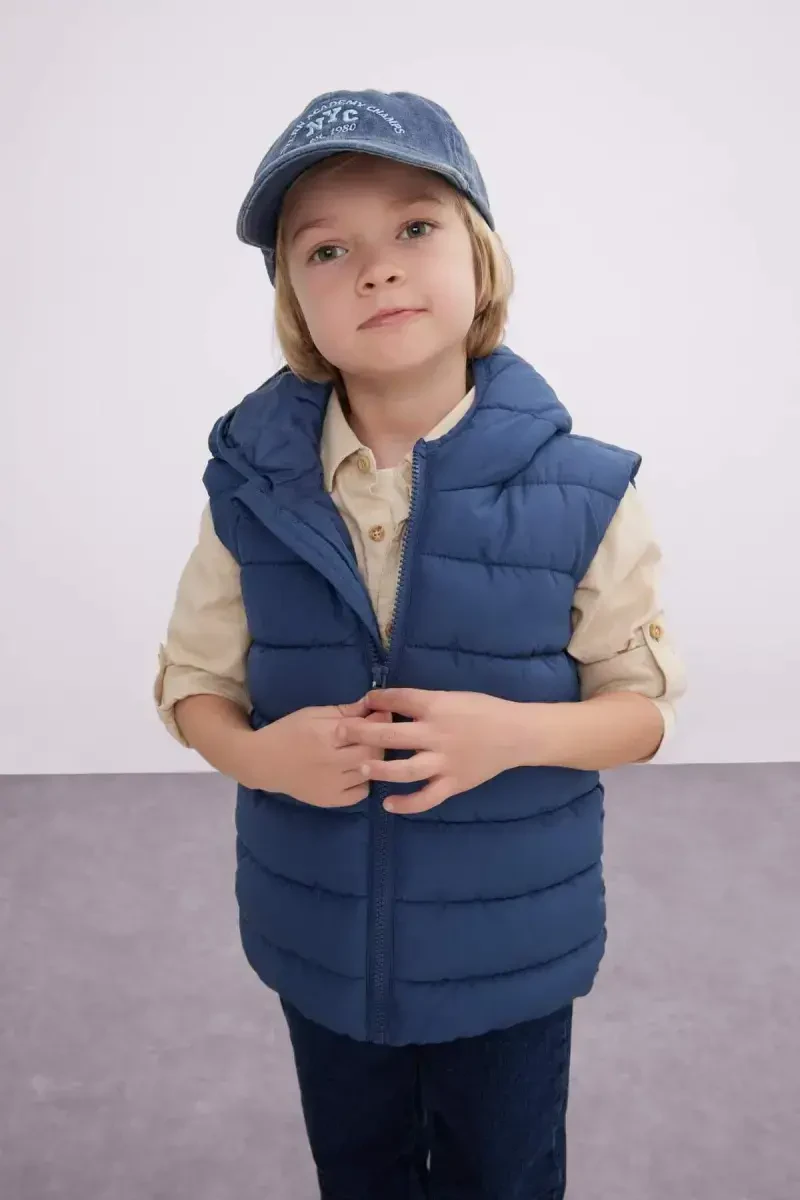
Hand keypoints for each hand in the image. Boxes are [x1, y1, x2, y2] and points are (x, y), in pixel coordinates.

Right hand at [241, 697, 389, 807]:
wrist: (263, 762)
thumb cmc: (288, 732)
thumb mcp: (314, 714)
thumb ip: (345, 711)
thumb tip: (375, 704)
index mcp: (325, 736)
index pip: (365, 730)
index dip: (379, 722)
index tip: (382, 715)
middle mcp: (331, 762)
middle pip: (372, 752)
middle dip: (378, 741)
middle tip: (374, 735)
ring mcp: (332, 784)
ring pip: (370, 772)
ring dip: (373, 761)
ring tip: (363, 752)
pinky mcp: (331, 800)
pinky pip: (361, 792)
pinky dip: (364, 781)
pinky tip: (355, 772)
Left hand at [336, 689, 525, 813]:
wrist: (517, 734)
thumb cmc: (484, 710)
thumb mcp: (453, 697)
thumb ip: (424, 702)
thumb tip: (392, 703)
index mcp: (436, 707)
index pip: (398, 700)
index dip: (377, 699)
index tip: (362, 702)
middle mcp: (436, 734)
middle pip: (390, 734)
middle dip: (361, 733)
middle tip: (339, 733)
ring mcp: (444, 762)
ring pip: (404, 770)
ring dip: (379, 770)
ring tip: (361, 769)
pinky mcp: (453, 783)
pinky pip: (426, 798)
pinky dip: (406, 804)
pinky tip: (388, 804)